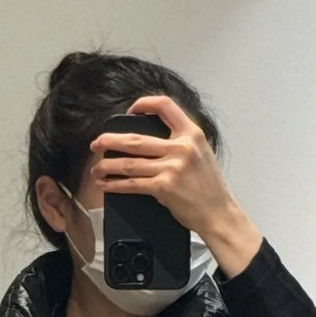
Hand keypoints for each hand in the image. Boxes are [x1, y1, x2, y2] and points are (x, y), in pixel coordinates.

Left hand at [88, 94, 236, 236]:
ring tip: (96, 169)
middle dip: (110, 141)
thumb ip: (181, 142)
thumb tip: (150, 140)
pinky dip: (115, 185)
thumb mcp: (202, 153)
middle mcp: (181, 147)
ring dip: (107, 166)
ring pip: (129, 163)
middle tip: (97, 144)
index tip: (130, 112)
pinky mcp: (164, 187)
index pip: (165, 106)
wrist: (219, 213)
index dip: (143, 104)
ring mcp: (172, 167)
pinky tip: (106, 185)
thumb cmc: (209, 187)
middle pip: (136, 139)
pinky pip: (133, 183)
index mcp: (192, 134)